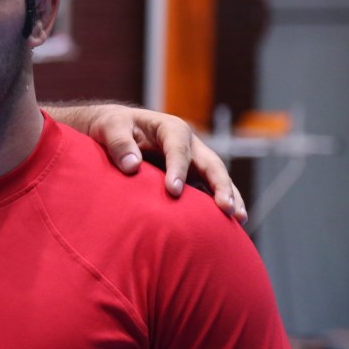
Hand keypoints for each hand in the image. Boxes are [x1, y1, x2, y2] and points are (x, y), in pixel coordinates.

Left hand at [46, 103, 246, 223]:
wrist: (114, 130)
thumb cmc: (112, 127)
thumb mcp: (110, 128)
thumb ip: (119, 144)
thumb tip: (132, 166)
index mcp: (170, 128)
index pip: (178, 148)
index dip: (178, 168)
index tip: (173, 191)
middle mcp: (188, 144)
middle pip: (210, 163)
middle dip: (220, 185)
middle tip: (225, 207)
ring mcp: (193, 160)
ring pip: (217, 177)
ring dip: (230, 196)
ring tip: (238, 218)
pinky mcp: (191, 175)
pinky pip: (209, 189)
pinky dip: (221, 202)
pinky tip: (232, 222)